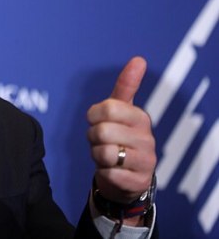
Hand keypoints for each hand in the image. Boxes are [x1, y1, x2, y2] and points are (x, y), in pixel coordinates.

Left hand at [86, 57, 156, 213]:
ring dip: (97, 154)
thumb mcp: (122, 111)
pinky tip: (112, 170)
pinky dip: (103, 171)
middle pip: (102, 131)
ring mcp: (145, 160)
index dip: (94, 115)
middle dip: (93, 136)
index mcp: (140, 117)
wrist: (127, 177)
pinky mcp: (137, 181)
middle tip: (100, 140)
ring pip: (103, 152)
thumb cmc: (120, 137)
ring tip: (106, 154)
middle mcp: (147, 138)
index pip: (108, 108)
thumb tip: (139, 59)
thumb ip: (126, 86)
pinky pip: (107, 172)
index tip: (97, 119)